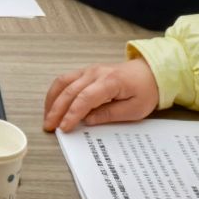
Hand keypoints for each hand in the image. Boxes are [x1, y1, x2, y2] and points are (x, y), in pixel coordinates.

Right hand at [42, 59, 160, 131]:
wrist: (151, 72)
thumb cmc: (145, 91)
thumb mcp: (134, 109)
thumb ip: (110, 114)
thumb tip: (88, 120)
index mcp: (110, 82)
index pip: (84, 98)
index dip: (72, 114)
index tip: (64, 128)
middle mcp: (95, 73)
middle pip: (69, 91)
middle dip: (56, 110)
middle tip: (49, 126)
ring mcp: (89, 71)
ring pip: (63, 82)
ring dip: (52, 100)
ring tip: (47, 117)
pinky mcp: (86, 72)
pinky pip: (65, 80)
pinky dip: (56, 93)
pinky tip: (53, 104)